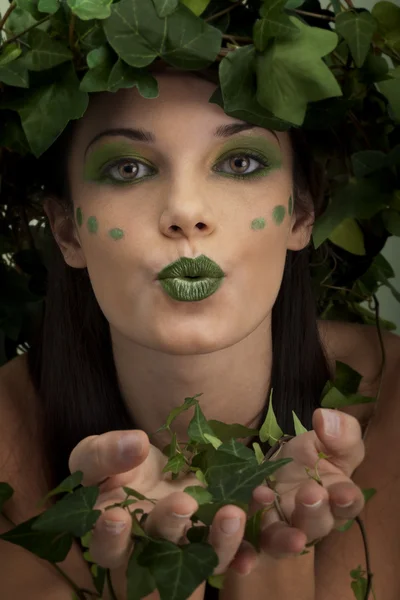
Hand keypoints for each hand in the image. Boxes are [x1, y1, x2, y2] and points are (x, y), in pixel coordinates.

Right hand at [68, 430, 250, 598]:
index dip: (111, 537)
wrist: (147, 463)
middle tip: (183, 504)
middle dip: (172, 528)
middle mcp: (152, 548)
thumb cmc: (111, 463)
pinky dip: (252, 526)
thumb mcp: (94, 455)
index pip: (106, 547)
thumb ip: (104, 455)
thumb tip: (135, 444)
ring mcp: (189, 541)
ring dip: (220, 541)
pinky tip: (261, 499)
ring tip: (232, 514)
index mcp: (113, 535)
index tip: (117, 516)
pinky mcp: (216, 527)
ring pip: (205, 556)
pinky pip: (237, 535)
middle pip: (162, 553)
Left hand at [228, 408, 365, 574]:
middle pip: (316, 525)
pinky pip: (249, 550)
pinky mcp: (252, 535)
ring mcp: (280, 529)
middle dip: (313, 512)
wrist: (270, 467)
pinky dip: (246, 556)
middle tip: (309, 494)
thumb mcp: (325, 439)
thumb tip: (327, 418)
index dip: (346, 500)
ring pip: (283, 542)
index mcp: (335, 498)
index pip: (347, 503)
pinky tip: (242, 559)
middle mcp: (310, 521)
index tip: (341, 492)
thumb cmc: (306, 457)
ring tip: (270, 508)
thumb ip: (339, 433)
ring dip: (282, 537)